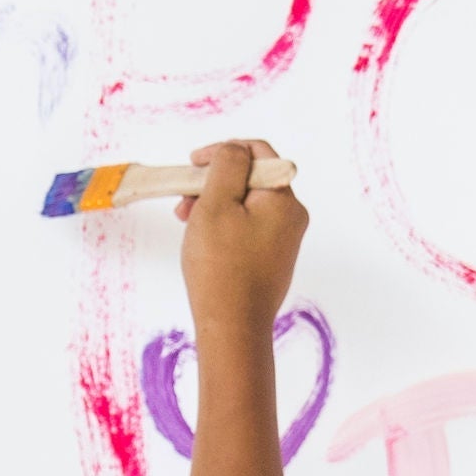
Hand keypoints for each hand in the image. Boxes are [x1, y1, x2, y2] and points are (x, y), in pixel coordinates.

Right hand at [176, 139, 306, 336]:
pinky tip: (201, 238)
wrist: (232, 326)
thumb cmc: (221, 267)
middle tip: (184, 197)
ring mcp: (283, 240)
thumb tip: (233, 149)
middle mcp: (291, 217)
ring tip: (186, 220)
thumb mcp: (216, 204)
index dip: (222, 151)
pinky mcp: (271, 259)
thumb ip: (226, 166)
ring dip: (214, 203)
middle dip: (213, 181)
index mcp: (284, 199)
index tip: (193, 163)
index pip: (258, 153)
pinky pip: (246, 227)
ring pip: (245, 204)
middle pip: (250, 179)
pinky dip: (223, 224)